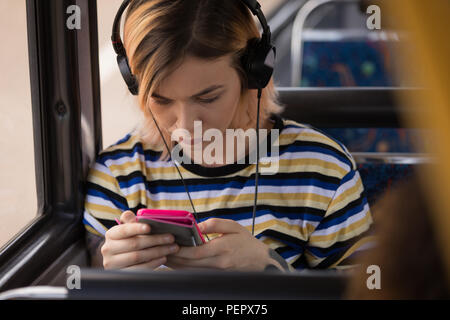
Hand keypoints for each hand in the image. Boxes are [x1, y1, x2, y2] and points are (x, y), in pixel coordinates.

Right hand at [101, 211, 179, 269]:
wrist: (122, 261)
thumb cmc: (129, 241)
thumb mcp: (128, 230)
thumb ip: (130, 221)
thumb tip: (130, 214)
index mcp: (111, 235)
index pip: (124, 230)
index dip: (136, 228)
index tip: (149, 227)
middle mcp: (108, 249)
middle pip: (134, 244)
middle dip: (155, 240)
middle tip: (171, 238)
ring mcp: (112, 264)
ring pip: (138, 256)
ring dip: (158, 252)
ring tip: (171, 248)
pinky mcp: (121, 275)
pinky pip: (139, 269)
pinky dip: (153, 263)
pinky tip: (163, 258)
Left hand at [165, 218, 284, 270]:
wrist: (261, 261)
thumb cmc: (247, 242)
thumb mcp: (234, 227)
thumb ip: (215, 224)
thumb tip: (197, 225)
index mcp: (222, 249)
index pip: (196, 253)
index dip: (181, 251)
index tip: (171, 245)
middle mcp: (218, 264)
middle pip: (190, 264)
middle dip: (174, 259)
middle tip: (161, 251)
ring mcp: (217, 272)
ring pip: (191, 272)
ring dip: (177, 266)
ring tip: (165, 257)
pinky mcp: (216, 276)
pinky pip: (197, 274)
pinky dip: (185, 270)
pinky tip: (177, 264)